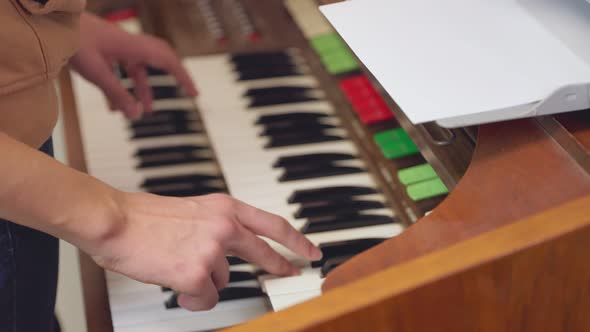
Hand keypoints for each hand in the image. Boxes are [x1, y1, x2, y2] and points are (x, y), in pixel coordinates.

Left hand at [70, 12, 197, 118]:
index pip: (167, 62)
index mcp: (134, 46)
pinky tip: (113, 107)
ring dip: (141, 90)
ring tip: (142, 111)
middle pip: (158, 61)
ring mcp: (116, 47)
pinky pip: (119, 70)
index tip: (194, 93)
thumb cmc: (74, 41)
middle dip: (171, 79)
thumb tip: (136, 116)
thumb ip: (118, 95)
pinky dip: (121, 87)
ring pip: (136, 70)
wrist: (51, 24)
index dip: (183, 77)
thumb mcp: (98, 73)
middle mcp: (129, 45)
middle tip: (185, 92)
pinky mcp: (103, 50)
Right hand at [90, 192, 321, 310]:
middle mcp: (225, 226)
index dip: (296, 240)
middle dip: (280, 266)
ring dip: (205, 280)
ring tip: (177, 265)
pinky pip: (205, 298)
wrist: (114, 220)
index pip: (272, 224)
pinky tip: (174, 282)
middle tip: (292, 273)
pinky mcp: (196, 273)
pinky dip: (191, 296)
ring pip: (223, 281)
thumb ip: (217, 226)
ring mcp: (213, 250)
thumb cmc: (144, 217)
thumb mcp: (193, 211)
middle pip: (264, 253)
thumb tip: (227, 252)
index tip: (310, 250)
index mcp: (224, 207)